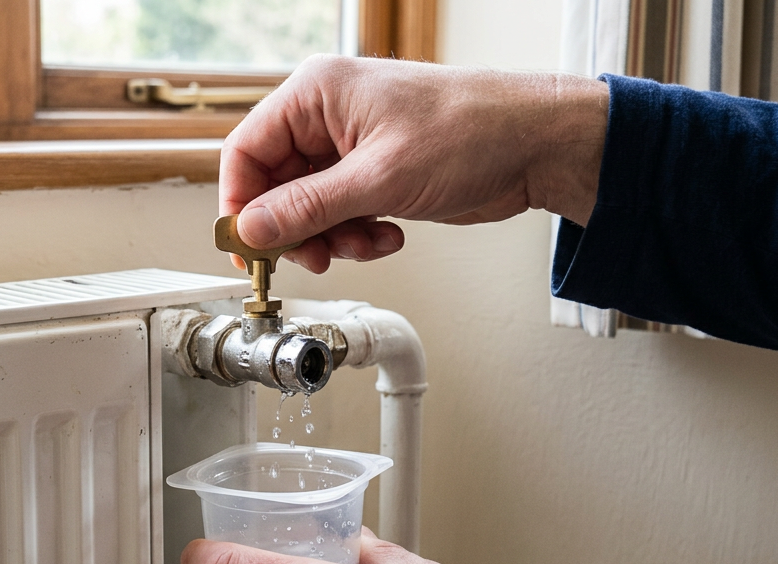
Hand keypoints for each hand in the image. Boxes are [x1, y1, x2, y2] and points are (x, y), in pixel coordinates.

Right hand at [220, 55, 608, 271]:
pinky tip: (387, 234)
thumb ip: (307, 208)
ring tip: (364, 242)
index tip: (249, 249)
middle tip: (313, 256)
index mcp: (317, 93)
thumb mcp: (379, 178)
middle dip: (296, 228)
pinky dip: (357, 234)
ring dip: (330, 236)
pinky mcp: (374, 172)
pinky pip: (341, 213)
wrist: (536, 145)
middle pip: (275, 185)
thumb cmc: (473, 131)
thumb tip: (252, 230)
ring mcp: (351, 145)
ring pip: (308, 206)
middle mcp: (327, 115)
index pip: (247, 151)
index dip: (241, 205)